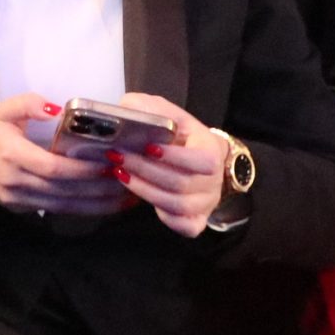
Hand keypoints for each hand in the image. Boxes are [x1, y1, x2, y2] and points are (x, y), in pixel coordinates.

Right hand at [0, 94, 128, 217]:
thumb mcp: (2, 109)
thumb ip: (29, 104)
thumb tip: (59, 109)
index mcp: (12, 155)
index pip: (53, 168)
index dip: (83, 169)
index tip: (109, 163)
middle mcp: (16, 181)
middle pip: (64, 190)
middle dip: (99, 188)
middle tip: (129, 180)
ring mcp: (18, 199)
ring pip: (63, 206)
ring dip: (97, 204)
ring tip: (126, 197)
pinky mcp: (21, 209)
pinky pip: (56, 210)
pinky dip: (83, 209)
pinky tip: (105, 205)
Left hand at [100, 92, 229, 237]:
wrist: (199, 156)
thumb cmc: (180, 134)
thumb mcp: (168, 113)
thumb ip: (150, 108)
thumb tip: (127, 110)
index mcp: (212, 150)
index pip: (201, 160)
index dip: (174, 157)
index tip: (147, 147)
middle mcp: (214, 180)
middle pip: (182, 183)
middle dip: (146, 171)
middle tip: (119, 158)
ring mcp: (207, 202)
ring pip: (178, 205)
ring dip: (145, 191)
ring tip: (121, 174)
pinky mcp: (197, 220)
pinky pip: (183, 226)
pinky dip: (162, 216)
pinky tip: (140, 198)